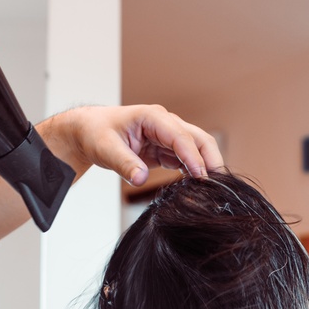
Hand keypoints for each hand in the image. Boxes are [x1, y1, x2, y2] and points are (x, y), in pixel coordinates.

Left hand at [40, 105, 223, 185]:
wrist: (89, 131)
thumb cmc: (96, 133)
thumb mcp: (105, 149)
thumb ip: (124, 164)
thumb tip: (139, 179)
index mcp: (153, 117)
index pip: (181, 137)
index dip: (193, 157)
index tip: (201, 177)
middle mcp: (166, 124)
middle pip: (199, 139)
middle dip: (212, 160)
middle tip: (219, 185)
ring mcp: (169, 136)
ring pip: (198, 150)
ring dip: (207, 167)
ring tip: (213, 190)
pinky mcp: (167, 149)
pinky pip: (187, 160)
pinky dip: (195, 173)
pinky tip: (198, 188)